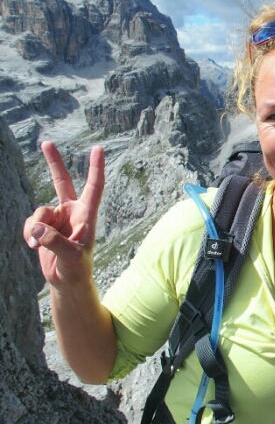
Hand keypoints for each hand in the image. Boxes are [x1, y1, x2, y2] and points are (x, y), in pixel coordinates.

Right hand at [24, 141, 104, 289]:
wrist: (66, 280)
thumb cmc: (76, 268)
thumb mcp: (70, 257)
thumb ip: (55, 242)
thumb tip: (37, 229)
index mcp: (87, 214)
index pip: (94, 187)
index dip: (95, 168)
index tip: (98, 149)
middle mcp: (72, 211)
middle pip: (62, 181)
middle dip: (53, 162)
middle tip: (46, 142)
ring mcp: (57, 218)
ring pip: (39, 211)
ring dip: (35, 227)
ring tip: (37, 244)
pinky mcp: (44, 226)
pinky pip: (30, 222)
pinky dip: (28, 233)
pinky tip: (32, 246)